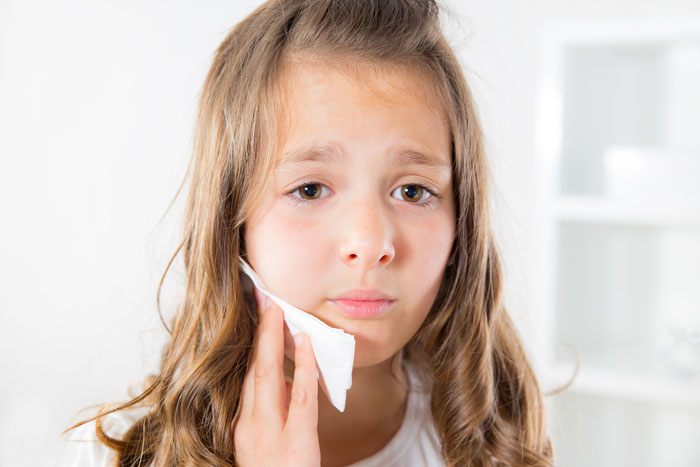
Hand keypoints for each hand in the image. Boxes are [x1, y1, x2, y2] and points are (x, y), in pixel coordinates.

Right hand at [232, 290, 320, 466]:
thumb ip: (273, 411)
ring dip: (272, 339)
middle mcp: (249, 425)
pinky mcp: (296, 441)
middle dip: (257, 331)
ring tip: (277, 309)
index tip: (258, 314)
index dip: (252, 342)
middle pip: (251, 368)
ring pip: (268, 376)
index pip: (246, 375)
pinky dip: (303, 367)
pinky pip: (301, 397)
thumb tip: (288, 378)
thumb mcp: (265, 443)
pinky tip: (305, 344)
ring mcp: (270, 433)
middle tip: (264, 297)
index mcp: (243, 425)